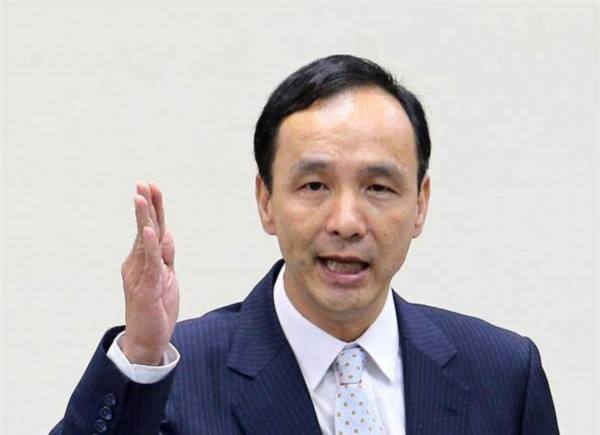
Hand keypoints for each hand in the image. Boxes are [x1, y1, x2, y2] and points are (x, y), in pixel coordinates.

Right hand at [119, 182, 179, 364]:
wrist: (147, 339)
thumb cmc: (156, 308)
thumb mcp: (166, 276)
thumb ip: (165, 254)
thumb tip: (165, 232)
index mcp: (142, 260)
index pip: (149, 229)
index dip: (152, 209)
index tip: (151, 187)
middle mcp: (136, 264)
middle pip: (144, 230)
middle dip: (145, 206)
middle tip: (143, 183)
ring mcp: (139, 275)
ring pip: (143, 241)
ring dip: (144, 218)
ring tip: (141, 197)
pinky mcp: (145, 287)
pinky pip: (149, 262)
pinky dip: (148, 245)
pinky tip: (147, 230)